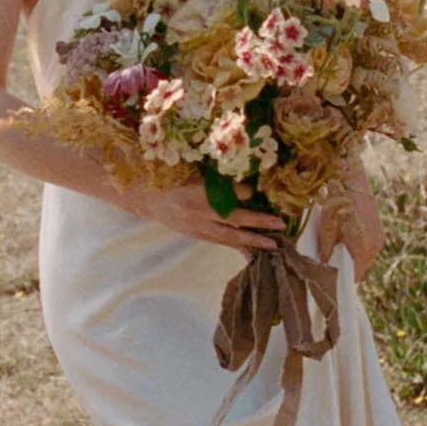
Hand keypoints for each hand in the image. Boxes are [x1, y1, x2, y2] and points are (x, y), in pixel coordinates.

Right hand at [120, 180, 283, 254]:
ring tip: (272, 245)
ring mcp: (196, 226)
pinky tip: (252, 253)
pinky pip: (220, 242)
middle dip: (256, 222)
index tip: (254, 192)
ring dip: (251, 240)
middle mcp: (196, 211)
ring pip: (228, 236)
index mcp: (194, 190)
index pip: (224, 193)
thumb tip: (246, 190)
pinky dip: (237, 247)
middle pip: (230, 218)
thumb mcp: (192, 171)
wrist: (148, 199)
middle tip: (279, 224)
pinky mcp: (196, 235)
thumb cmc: (173, 179)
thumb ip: (216, 180)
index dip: (241, 193)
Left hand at [314, 186, 384, 282]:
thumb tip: (323, 266)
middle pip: (361, 268)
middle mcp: (374, 246)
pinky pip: (368, 248)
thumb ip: (326, 250)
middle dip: (347, 269)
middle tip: (331, 267)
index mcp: (363, 249)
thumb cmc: (338, 203)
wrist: (353, 181)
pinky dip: (358, 249)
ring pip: (365, 258)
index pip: (355, 276)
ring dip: (353, 258)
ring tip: (337, 252)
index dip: (343, 280)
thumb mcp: (327, 228)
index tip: (332, 282)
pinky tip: (347, 241)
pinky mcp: (378, 232)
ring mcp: (378, 239)